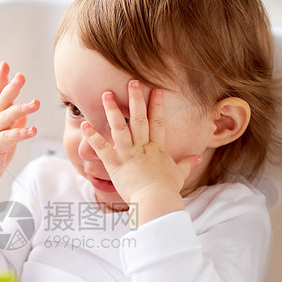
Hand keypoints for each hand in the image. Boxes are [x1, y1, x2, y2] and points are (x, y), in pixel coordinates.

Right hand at [0, 61, 39, 199]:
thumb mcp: (7, 134)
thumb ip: (15, 122)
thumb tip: (25, 113)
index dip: (2, 80)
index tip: (5, 64)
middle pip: (2, 101)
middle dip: (11, 88)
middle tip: (21, 76)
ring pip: (6, 117)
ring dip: (22, 108)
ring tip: (36, 103)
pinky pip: (9, 138)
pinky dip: (21, 133)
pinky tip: (33, 130)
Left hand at [82, 80, 201, 222]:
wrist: (156, 200)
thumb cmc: (167, 190)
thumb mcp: (179, 174)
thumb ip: (187, 164)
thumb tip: (198, 157)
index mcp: (156, 148)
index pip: (157, 122)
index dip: (157, 105)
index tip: (156, 90)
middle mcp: (142, 147)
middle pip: (138, 119)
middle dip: (135, 99)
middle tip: (132, 82)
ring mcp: (128, 154)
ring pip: (119, 128)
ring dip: (112, 110)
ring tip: (106, 94)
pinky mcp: (115, 164)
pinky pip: (101, 148)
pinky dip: (92, 137)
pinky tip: (84, 124)